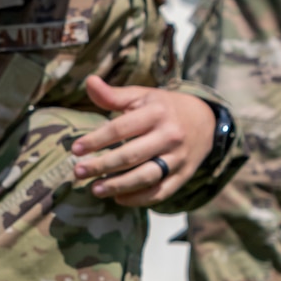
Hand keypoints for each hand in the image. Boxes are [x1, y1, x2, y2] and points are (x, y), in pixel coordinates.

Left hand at [71, 78, 215, 206]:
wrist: (204, 121)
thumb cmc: (163, 108)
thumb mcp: (142, 96)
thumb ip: (114, 95)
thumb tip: (89, 81)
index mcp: (157, 113)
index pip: (121, 129)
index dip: (97, 140)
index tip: (76, 149)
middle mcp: (170, 136)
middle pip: (131, 155)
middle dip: (102, 166)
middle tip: (78, 172)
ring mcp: (178, 158)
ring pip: (146, 176)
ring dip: (118, 186)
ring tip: (95, 189)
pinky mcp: (183, 175)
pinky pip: (161, 192)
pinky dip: (139, 199)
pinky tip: (119, 198)